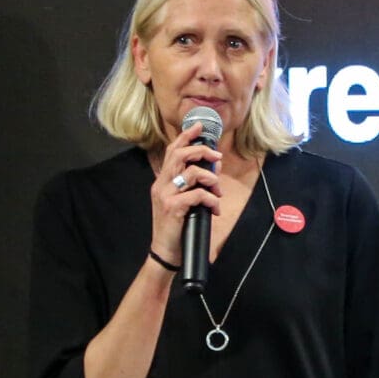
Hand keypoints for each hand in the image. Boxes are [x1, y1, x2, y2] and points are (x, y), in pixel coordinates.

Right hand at [148, 123, 222, 270]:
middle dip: (202, 150)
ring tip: (217, 191)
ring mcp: (165, 195)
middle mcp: (161, 184)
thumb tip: (214, 166)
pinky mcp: (173, 208)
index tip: (200, 126)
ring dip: (211, 179)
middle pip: (180, 154)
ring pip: (191, 172)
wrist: (165, 251)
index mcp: (163, 181)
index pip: (172, 151)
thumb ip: (196, 183)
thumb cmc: (177, 226)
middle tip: (217, 157)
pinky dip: (211, 199)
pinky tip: (214, 209)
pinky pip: (197, 195)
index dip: (186, 136)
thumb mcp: (185, 201)